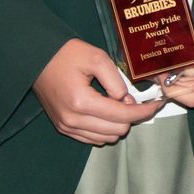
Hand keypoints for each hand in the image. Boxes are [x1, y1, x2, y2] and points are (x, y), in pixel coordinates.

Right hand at [33, 38, 162, 144]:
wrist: (37, 59)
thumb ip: (117, 82)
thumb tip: (127, 102)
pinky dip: (105, 128)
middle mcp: (73, 120)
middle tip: (134, 99)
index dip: (143, 111)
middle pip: (117, 130)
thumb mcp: (97, 58)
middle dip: (131, 116)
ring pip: (106, 138)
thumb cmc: (66, 55)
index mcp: (81, 102)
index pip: (121, 115)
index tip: (157, 104)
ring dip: (118, 124)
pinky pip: (93, 138)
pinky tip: (106, 112)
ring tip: (117, 104)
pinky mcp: (64, 128)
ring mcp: (67, 127)